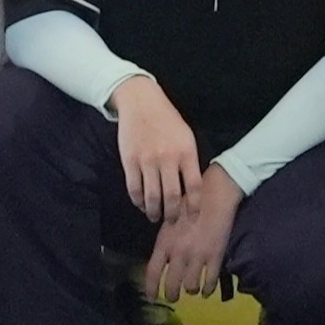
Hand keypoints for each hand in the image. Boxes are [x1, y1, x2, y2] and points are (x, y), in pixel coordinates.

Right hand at [114, 76, 203, 221]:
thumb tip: (191, 189)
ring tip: (155, 217)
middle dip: (172, 214)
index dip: (194, 205)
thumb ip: (189, 161)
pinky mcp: (129, 161)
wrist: (142, 102)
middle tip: (171, 222)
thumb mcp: (186, 136)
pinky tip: (141, 205)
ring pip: (151, 196)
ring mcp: (147, 160)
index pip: (194, 186)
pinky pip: (134, 188)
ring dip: (153, 211)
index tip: (193, 216)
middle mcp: (167, 158)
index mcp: (186, 152)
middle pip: (172, 196)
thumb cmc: (167, 120)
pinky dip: (137, 201)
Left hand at [141, 163, 240, 304]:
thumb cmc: (190, 202)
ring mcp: (198, 256)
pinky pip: (210, 281)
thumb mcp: (170, 221)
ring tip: (192, 289)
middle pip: (171, 285)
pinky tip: (207, 290)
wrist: (216, 193)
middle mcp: (179, 253)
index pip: (152, 273)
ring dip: (191, 290)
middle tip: (174, 297)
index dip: (151, 289)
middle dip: (172, 295)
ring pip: (191, 287)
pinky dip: (208, 289)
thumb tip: (163, 259)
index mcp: (164, 243)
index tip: (152, 297)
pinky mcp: (215, 256)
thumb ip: (165, 242)